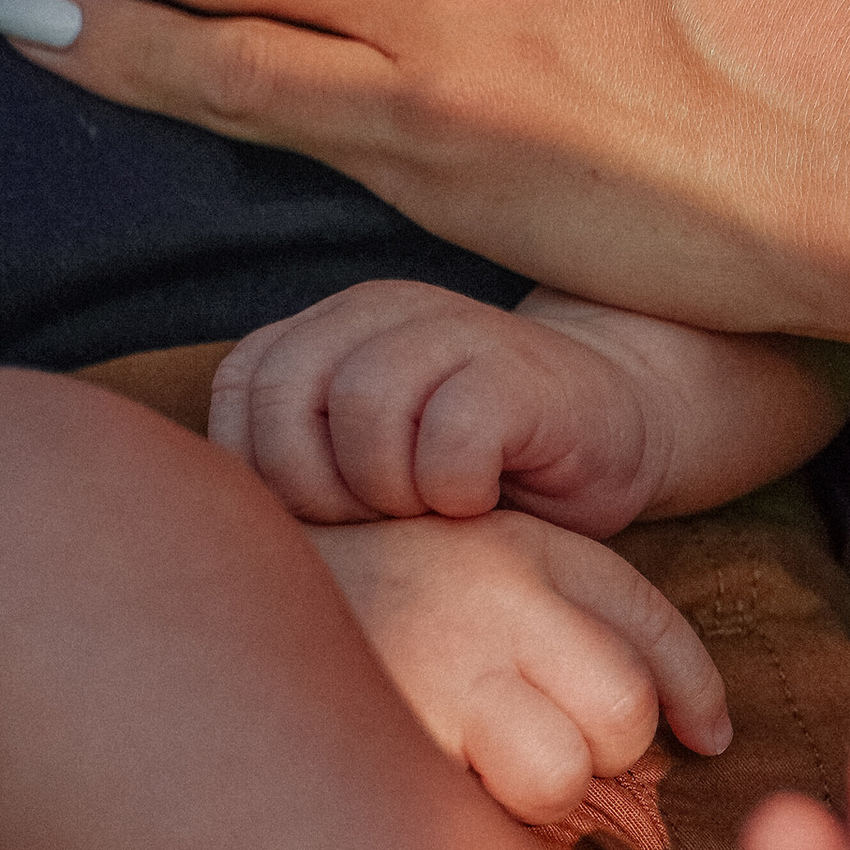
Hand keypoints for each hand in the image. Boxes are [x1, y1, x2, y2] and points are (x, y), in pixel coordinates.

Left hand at [210, 281, 666, 535]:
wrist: (617, 431)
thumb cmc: (483, 472)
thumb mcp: (372, 466)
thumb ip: (303, 468)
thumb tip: (232, 535)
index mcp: (329, 332)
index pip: (240, 391)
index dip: (264, 473)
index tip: (326, 518)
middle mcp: (379, 314)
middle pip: (286, 398)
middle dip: (318, 489)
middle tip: (378, 522)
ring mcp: (450, 330)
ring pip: (363, 408)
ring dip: (389, 491)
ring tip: (430, 512)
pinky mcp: (516, 372)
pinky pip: (447, 438)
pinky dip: (454, 493)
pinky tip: (483, 504)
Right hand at [309, 506, 728, 820]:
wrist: (201, 588)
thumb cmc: (363, 595)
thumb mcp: (480, 559)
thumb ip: (585, 619)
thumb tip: (710, 735)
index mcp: (520, 549)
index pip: (652, 633)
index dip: (692, 698)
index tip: (707, 737)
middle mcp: (489, 598)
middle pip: (623, 713)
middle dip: (600, 752)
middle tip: (532, 745)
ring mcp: (438, 669)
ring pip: (562, 775)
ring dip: (535, 799)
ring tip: (472, 768)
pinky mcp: (391, 736)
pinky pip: (483, 819)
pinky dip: (472, 827)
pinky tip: (428, 790)